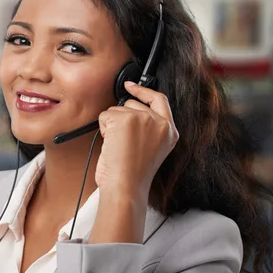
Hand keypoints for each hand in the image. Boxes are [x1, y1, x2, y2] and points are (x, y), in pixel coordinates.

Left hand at [95, 81, 178, 200]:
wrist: (126, 186)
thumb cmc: (132, 174)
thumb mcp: (150, 148)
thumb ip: (148, 127)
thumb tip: (127, 110)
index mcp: (169, 131)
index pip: (159, 100)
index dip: (143, 91)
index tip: (131, 86)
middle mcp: (159, 122)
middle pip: (132, 104)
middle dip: (121, 119)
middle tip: (122, 143)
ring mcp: (143, 118)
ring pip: (116, 110)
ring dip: (112, 126)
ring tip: (119, 147)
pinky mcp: (126, 119)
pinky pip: (105, 116)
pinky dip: (103, 129)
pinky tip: (111, 145)